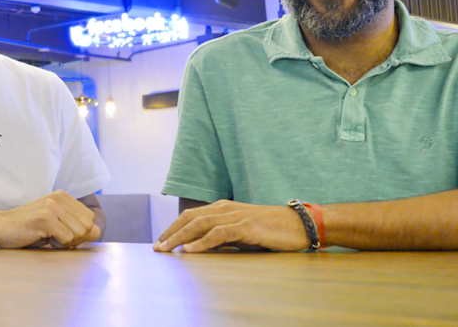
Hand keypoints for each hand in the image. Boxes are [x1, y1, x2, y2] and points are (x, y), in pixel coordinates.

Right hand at [0, 191, 99, 248]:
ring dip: (65, 243)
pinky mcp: (46, 219)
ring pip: (79, 233)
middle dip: (75, 239)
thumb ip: (76, 227)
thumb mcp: (55, 226)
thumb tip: (97, 231)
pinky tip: (43, 239)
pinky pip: (67, 239)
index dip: (80, 233)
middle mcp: (59, 198)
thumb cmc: (26, 228)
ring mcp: (52, 207)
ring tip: (48, 238)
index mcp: (63, 196)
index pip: (89, 219)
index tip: (62, 235)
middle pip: (87, 226)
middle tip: (55, 239)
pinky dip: (58, 245)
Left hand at [153, 200, 309, 252]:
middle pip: (190, 218)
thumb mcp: (241, 231)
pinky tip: (190, 250)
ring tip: (167, 249)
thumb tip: (199, 246)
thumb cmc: (271, 229)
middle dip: (171, 232)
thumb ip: (221, 236)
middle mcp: (226, 208)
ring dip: (180, 237)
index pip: (191, 215)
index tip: (161, 241)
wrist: (300, 224)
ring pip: (200, 224)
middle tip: (157, 247)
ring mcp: (236, 216)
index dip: (173, 227)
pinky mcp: (247, 226)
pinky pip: (219, 234)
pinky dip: (202, 242)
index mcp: (222, 207)